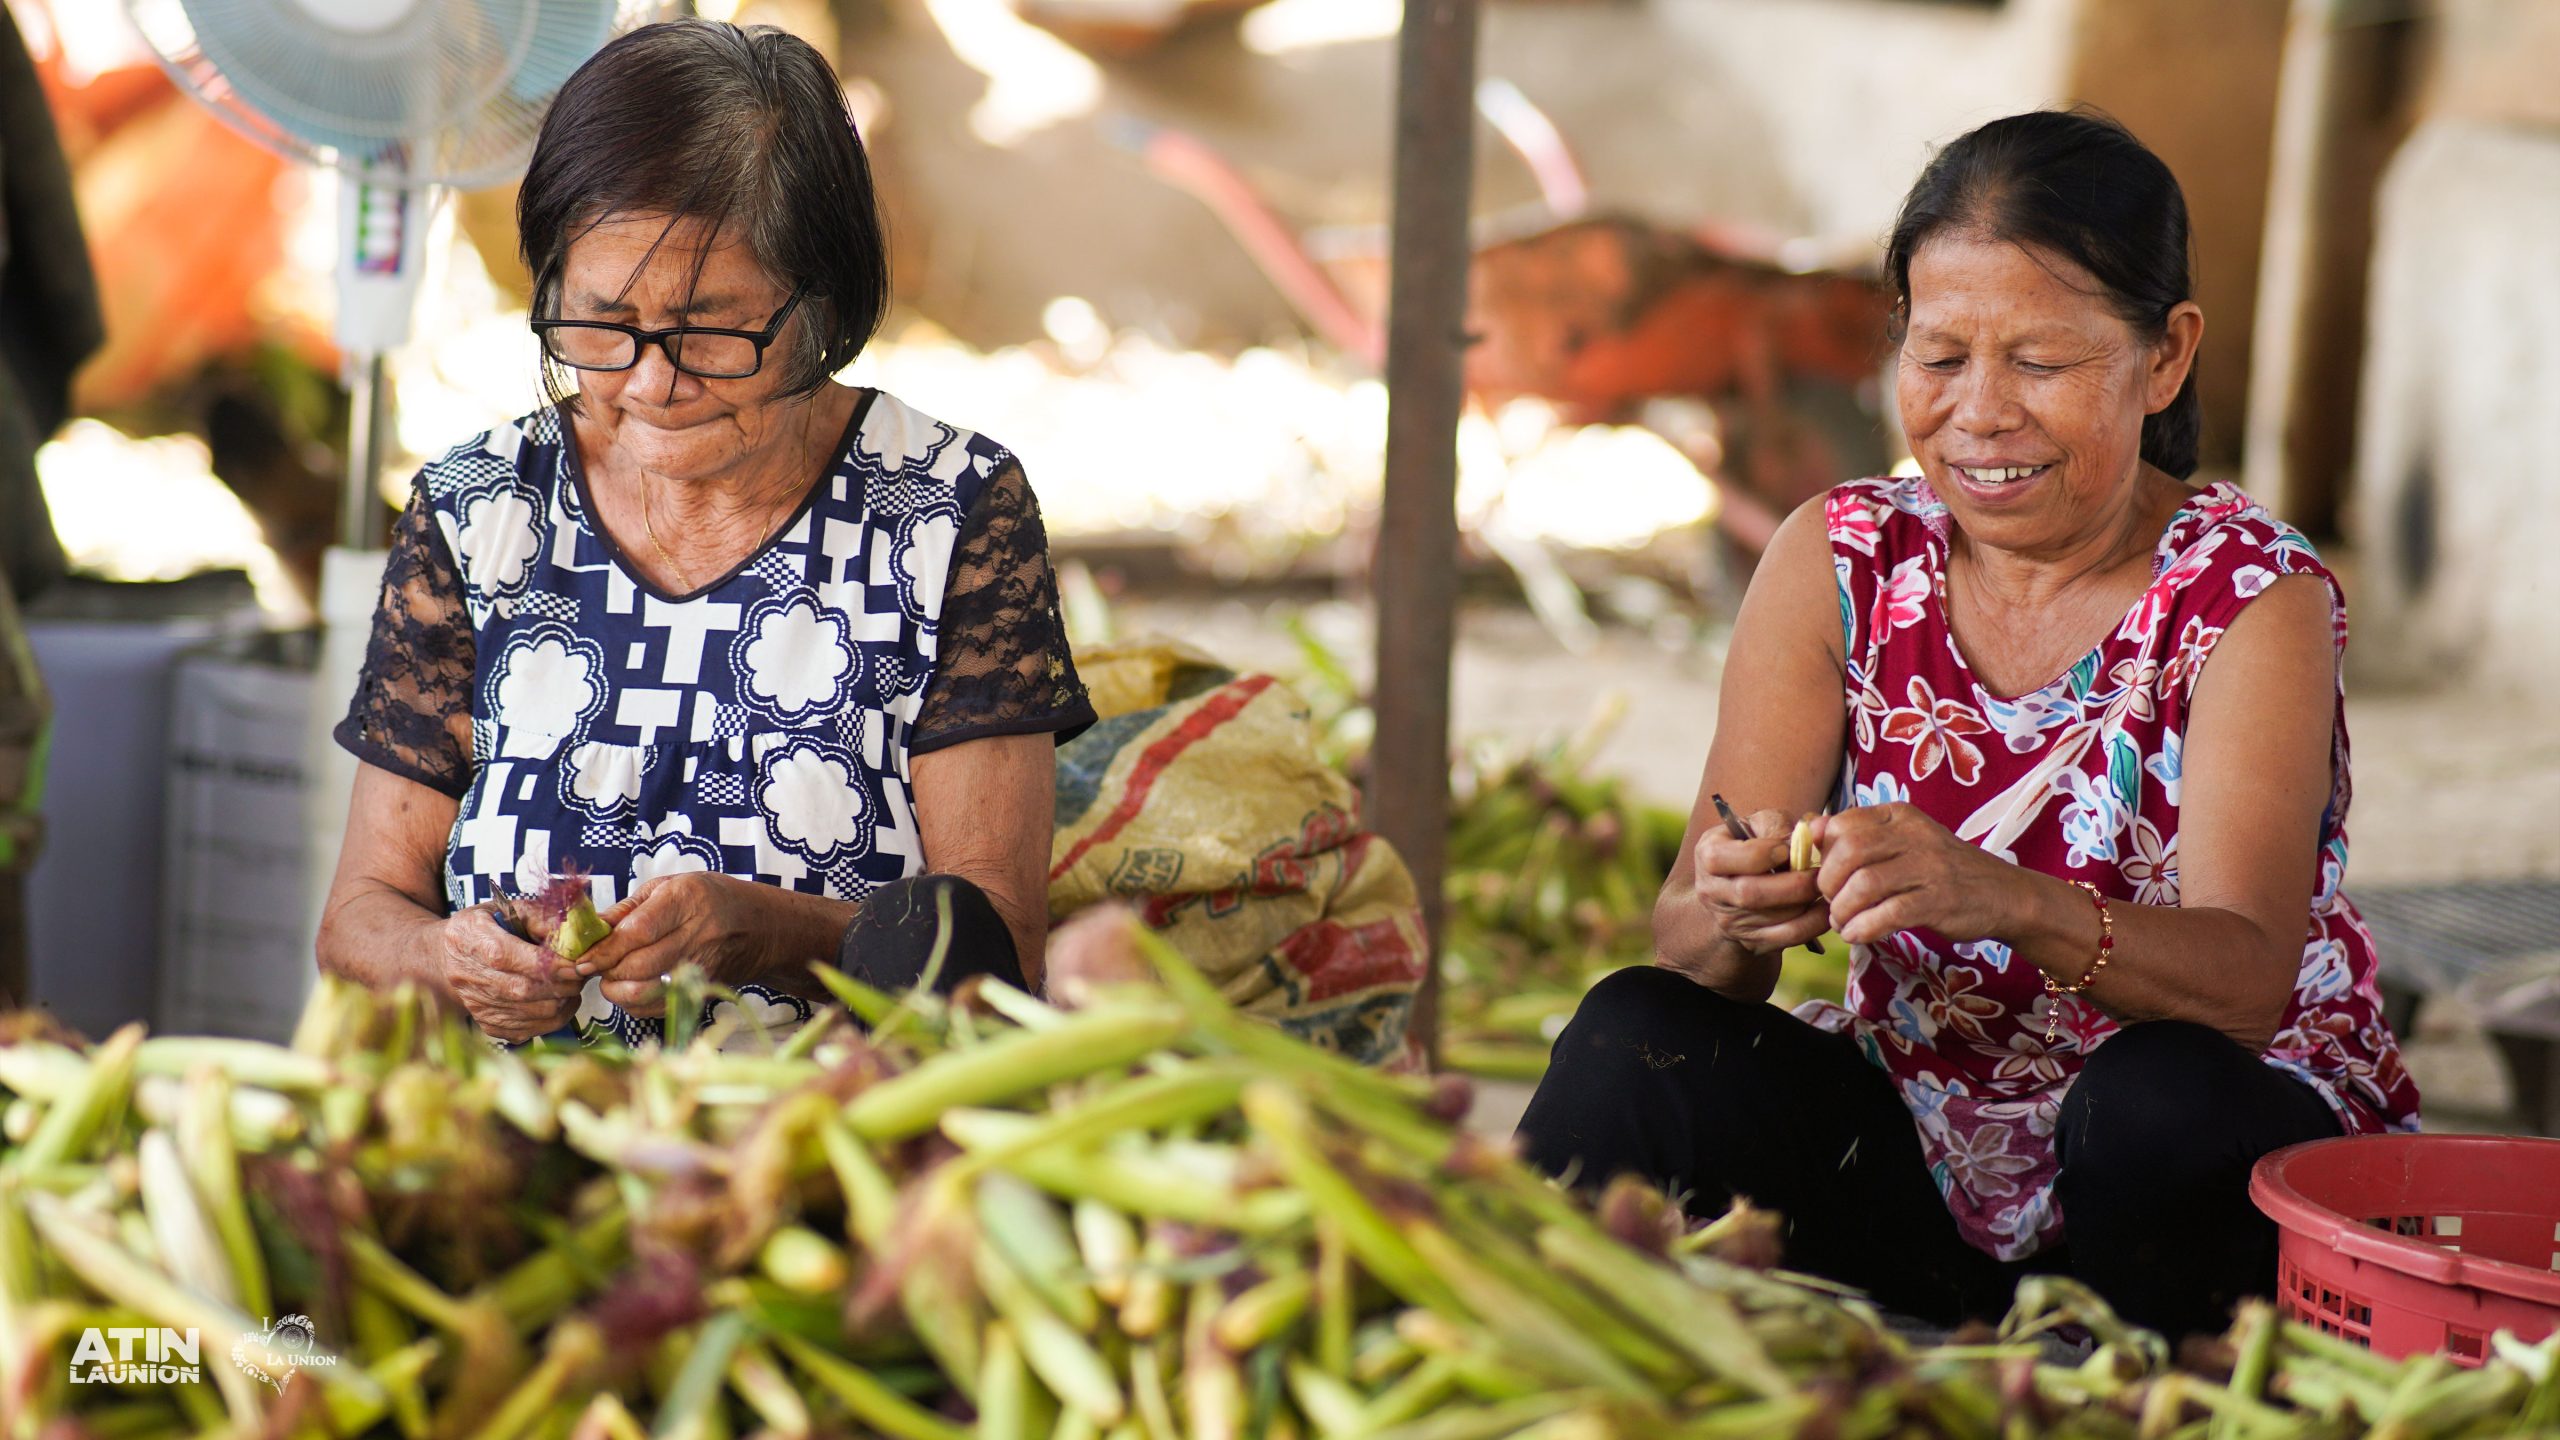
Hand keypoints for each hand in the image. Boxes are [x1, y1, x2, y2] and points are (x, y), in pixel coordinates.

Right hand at [439, 906, 582, 1041]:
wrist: (449, 957)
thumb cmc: (487, 928)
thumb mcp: (509, 909)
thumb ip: (541, 918)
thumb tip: (573, 935)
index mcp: (472, 937)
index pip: (509, 956)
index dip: (548, 964)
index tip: (577, 962)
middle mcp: (468, 975)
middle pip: (522, 989)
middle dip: (562, 984)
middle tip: (581, 973)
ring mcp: (476, 1004)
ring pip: (529, 1013)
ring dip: (562, 1001)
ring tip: (573, 985)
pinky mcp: (486, 1023)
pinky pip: (528, 1030)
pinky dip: (553, 1019)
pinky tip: (559, 1000)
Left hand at [579, 871, 794, 1017]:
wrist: (760, 926)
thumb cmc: (709, 898)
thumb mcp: (669, 887)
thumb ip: (626, 910)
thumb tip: (586, 931)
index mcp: (686, 900)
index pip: (637, 932)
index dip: (605, 949)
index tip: (581, 959)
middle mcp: (698, 934)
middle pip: (639, 966)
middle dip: (606, 971)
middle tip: (592, 967)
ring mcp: (704, 966)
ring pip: (647, 991)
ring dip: (618, 990)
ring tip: (611, 977)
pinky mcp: (703, 989)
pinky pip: (658, 1007)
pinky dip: (635, 1003)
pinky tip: (631, 988)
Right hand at [1685, 807, 1829, 961]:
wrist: (1737, 889)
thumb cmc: (1752, 846)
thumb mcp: (1755, 825)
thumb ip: (1776, 824)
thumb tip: (1804, 837)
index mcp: (1708, 854)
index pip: (1722, 858)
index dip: (1761, 853)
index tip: (1786, 848)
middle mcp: (1712, 891)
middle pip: (1750, 893)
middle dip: (1793, 883)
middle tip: (1819, 872)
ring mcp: (1731, 921)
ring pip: (1775, 918)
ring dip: (1808, 902)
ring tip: (1826, 886)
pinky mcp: (1754, 942)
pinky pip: (1790, 936)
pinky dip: (1815, 922)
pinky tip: (1825, 906)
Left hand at [1811, 803, 2020, 945]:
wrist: (2003, 894)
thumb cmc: (1942, 870)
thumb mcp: (1905, 841)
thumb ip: (1860, 836)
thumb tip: (1810, 830)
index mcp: (1900, 815)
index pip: (1842, 824)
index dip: (1823, 854)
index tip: (1825, 876)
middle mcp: (1914, 835)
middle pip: (1848, 852)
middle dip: (1828, 883)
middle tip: (1830, 902)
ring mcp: (1928, 867)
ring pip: (1864, 884)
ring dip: (1842, 910)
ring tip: (1843, 923)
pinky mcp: (1938, 901)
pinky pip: (1888, 914)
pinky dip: (1864, 928)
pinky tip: (1857, 935)